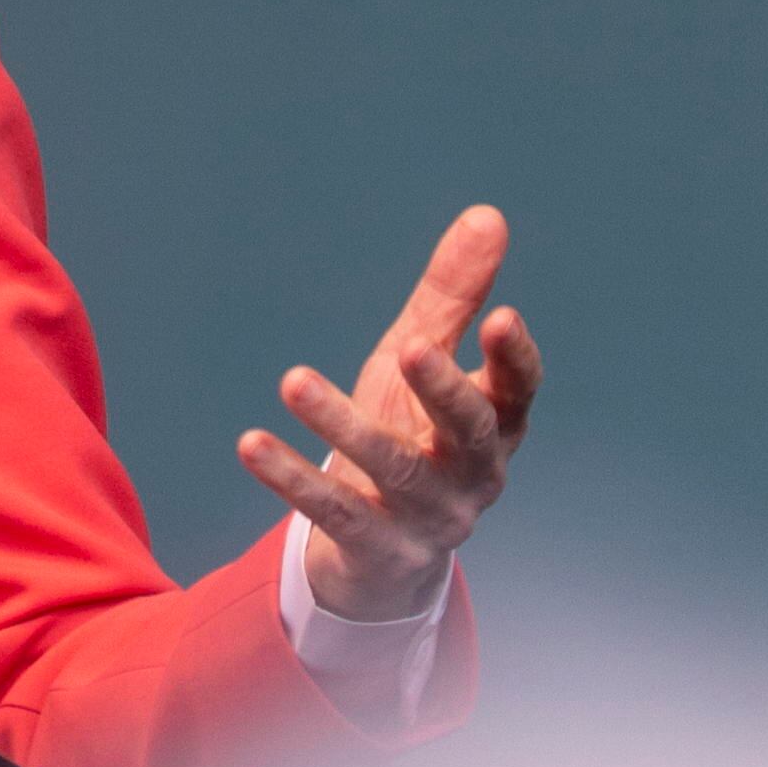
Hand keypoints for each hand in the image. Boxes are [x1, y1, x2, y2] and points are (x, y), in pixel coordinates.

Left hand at [234, 204, 540, 622]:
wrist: (385, 552)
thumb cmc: (413, 432)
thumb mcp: (423, 361)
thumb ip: (453, 297)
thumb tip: (488, 214)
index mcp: (495, 428)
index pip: (517, 393)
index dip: (514, 360)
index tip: (503, 316)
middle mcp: (471, 476)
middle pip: (469, 434)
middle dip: (443, 390)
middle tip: (410, 347)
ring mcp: (427, 519)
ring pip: (392, 470)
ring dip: (343, 425)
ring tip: (293, 379)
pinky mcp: (376, 549)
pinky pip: (333, 512)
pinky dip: (292, 477)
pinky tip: (250, 442)